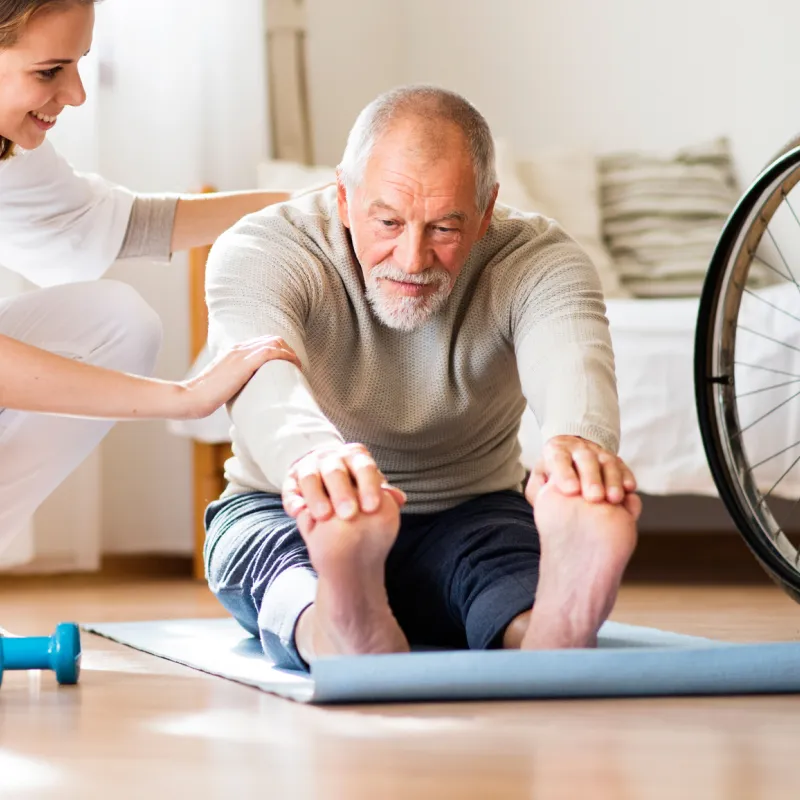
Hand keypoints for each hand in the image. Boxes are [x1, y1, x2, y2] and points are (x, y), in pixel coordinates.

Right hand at [178, 336, 300, 418]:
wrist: (191, 398)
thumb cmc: (205, 396)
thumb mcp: (223, 384)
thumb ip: (235, 381)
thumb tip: (246, 393)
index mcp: (233, 352)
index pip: (263, 342)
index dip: (280, 351)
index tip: (289, 365)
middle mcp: (238, 349)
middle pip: (272, 339)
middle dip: (289, 350)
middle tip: (297, 367)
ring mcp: (241, 354)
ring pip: (274, 342)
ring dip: (290, 353)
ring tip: (299, 368)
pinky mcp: (244, 364)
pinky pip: (271, 352)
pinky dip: (287, 356)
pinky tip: (295, 366)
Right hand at [282, 443, 406, 522]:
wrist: (326, 476)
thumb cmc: (356, 487)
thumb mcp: (370, 486)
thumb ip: (384, 493)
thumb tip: (399, 499)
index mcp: (355, 455)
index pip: (363, 466)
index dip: (368, 486)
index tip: (372, 508)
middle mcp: (331, 457)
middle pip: (335, 471)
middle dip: (342, 493)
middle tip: (349, 515)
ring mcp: (309, 466)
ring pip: (310, 477)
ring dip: (316, 496)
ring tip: (324, 517)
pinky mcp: (290, 480)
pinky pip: (290, 489)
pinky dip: (293, 500)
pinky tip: (299, 513)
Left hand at [525, 435, 636, 505]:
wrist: (570, 455)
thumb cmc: (553, 474)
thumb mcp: (540, 478)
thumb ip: (538, 489)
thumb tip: (542, 498)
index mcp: (556, 451)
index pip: (559, 459)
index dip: (565, 473)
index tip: (571, 490)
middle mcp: (578, 449)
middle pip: (586, 460)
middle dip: (591, 478)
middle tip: (594, 497)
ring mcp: (598, 453)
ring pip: (607, 462)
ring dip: (612, 480)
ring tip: (614, 499)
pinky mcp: (614, 460)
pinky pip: (623, 466)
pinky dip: (627, 476)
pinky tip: (630, 489)